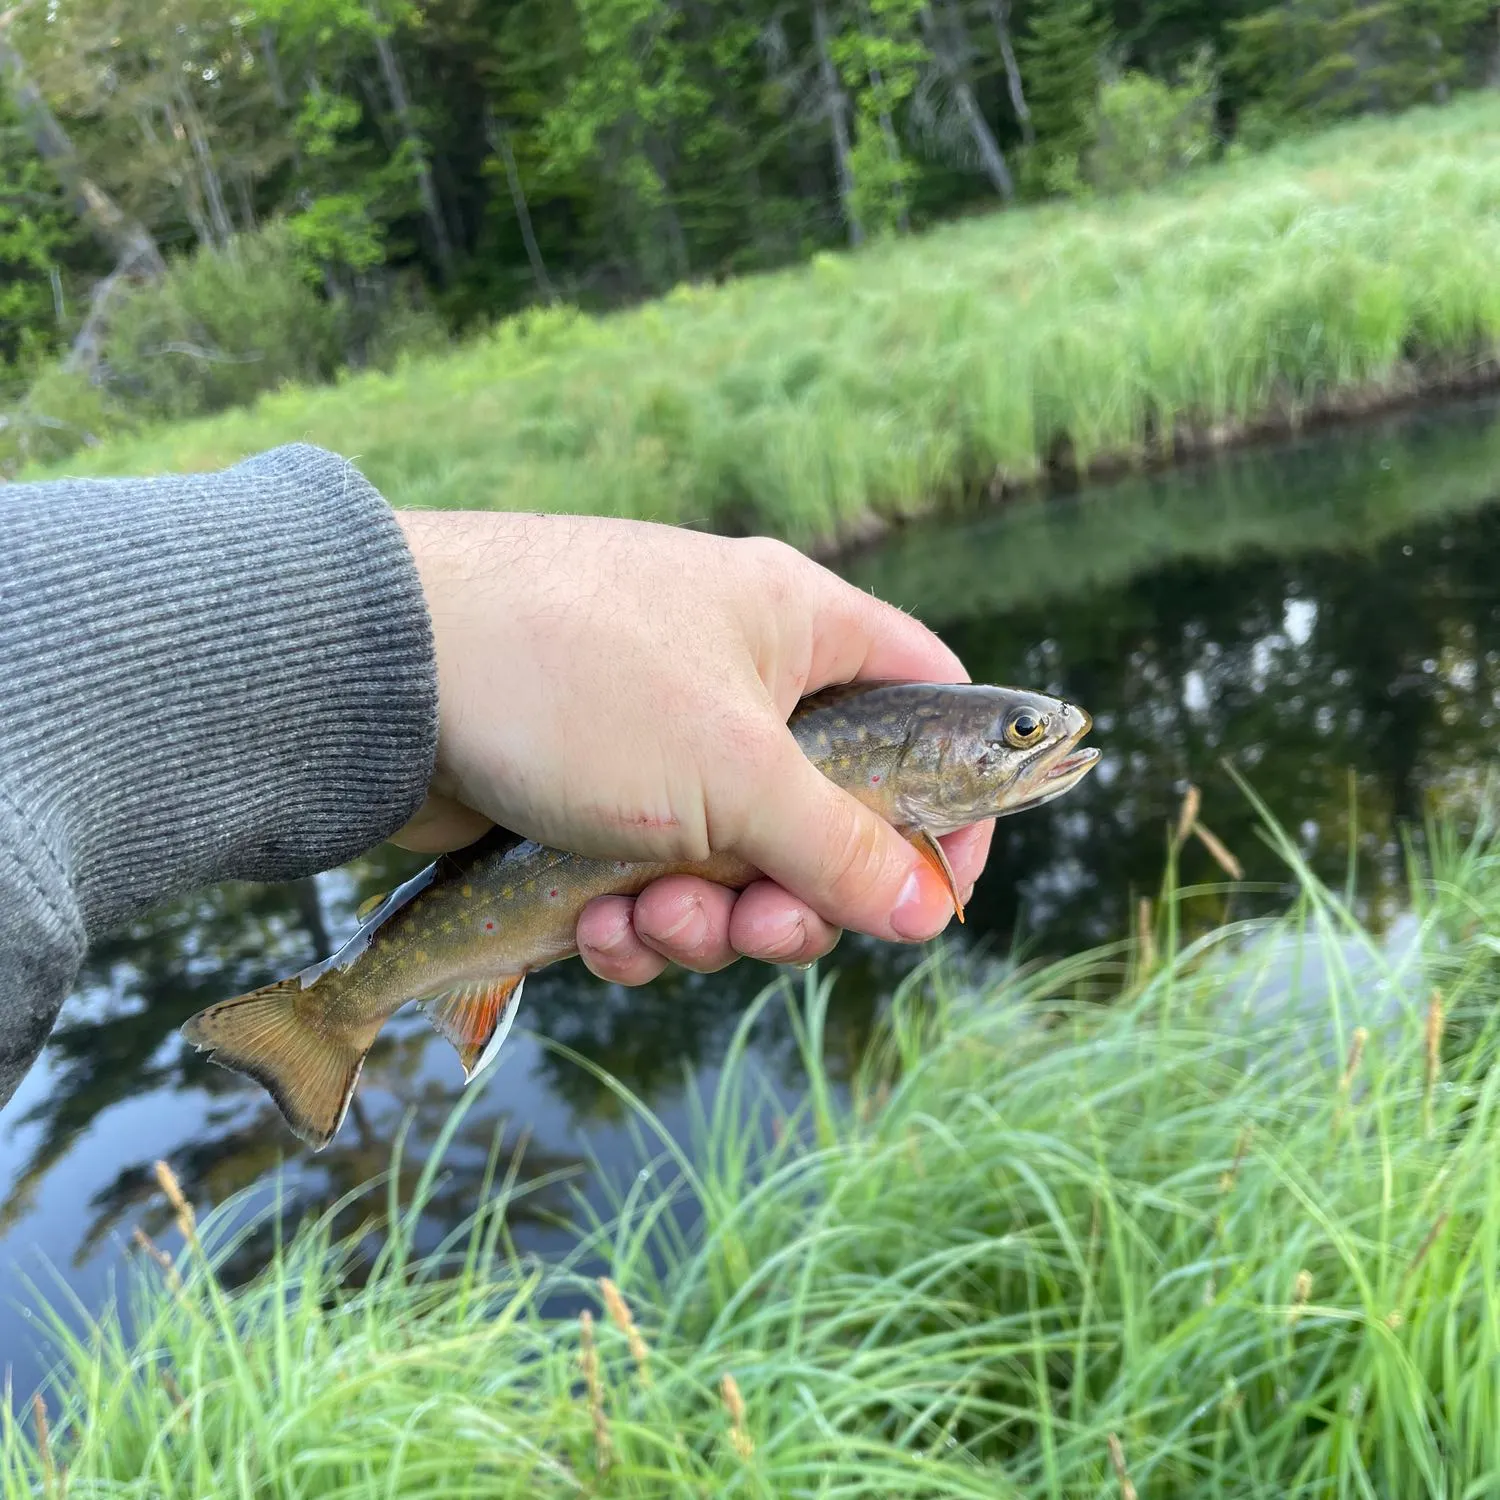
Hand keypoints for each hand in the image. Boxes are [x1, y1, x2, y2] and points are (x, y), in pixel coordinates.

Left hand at [389, 511, 992, 984]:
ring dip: (708, 922)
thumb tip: (927, 910)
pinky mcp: (589, 796)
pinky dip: (636, 919)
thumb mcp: (736, 773)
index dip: (949, 800)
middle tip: (763, 928)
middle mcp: (736, 675)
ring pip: (735, 865)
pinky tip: (596, 928)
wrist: (375, 676)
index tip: (937, 891)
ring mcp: (658, 739)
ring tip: (653, 920)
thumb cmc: (577, 683)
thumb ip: (842, 846)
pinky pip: (654, 879)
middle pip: (829, 815)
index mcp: (796, 625)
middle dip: (798, 896)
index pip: (925, 699)